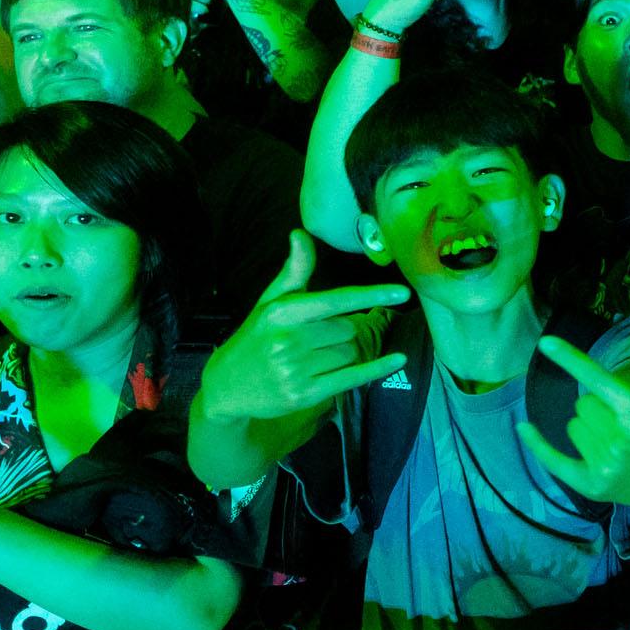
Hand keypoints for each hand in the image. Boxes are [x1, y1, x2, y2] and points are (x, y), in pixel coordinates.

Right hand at [198, 232, 413, 424]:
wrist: (226, 387)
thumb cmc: (254, 338)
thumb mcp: (269, 303)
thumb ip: (293, 272)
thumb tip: (301, 235)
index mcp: (282, 313)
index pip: (336, 300)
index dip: (372, 295)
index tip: (402, 292)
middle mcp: (289, 340)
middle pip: (348, 329)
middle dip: (340, 331)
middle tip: (316, 339)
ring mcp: (296, 370)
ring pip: (351, 352)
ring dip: (344, 353)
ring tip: (315, 357)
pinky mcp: (305, 395)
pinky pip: (353, 377)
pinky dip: (377, 368)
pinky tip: (397, 360)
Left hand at [517, 339, 629, 500]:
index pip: (598, 380)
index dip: (571, 359)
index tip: (545, 342)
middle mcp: (619, 442)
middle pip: (583, 404)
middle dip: (599, 405)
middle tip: (624, 419)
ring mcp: (604, 466)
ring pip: (572, 426)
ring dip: (589, 427)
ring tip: (617, 439)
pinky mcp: (591, 486)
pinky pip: (554, 459)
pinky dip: (538, 444)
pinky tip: (524, 428)